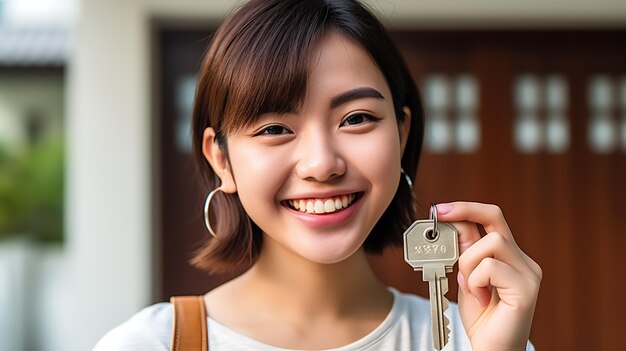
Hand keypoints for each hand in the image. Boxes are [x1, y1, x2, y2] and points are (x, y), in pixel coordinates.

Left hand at [435, 202, 541, 350]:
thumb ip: (464, 252)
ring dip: (468, 263)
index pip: (493, 218)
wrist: (492, 349)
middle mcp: (524, 262)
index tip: (440, 208)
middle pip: (495, 219)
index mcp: (510, 257)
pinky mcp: (526, 290)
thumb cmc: (481, 318)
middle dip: (463, 213)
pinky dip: (475, 281)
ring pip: (490, 243)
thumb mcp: (467, 277)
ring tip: (470, 287)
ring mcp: (529, 274)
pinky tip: (480, 298)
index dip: (467, 208)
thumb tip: (453, 222)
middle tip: (438, 216)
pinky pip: (491, 267)